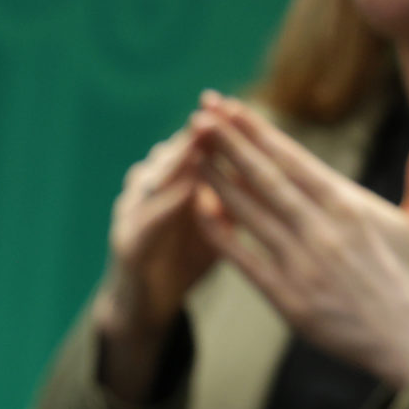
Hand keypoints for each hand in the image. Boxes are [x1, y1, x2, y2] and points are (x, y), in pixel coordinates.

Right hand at [91, 126, 218, 401]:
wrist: (147, 304)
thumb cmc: (186, 257)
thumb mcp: (220, 221)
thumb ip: (240, 193)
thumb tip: (282, 164)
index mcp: (171, 179)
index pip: (196, 142)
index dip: (219, 124)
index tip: (244, 104)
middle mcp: (147, 187)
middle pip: (174, 151)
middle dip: (199, 131)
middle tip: (221, 109)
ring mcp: (131, 214)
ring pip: (155, 177)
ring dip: (178, 159)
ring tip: (202, 141)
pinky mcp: (126, 244)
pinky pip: (146, 219)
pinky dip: (165, 204)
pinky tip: (186, 193)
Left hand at [189, 92, 408, 388]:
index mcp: (350, 204)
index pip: (293, 158)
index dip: (258, 131)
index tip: (231, 108)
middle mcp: (321, 228)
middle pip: (263, 176)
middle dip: (228, 143)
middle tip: (198, 114)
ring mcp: (301, 263)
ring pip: (248, 211)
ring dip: (216, 179)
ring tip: (190, 151)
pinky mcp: (287, 298)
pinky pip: (243, 258)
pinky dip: (219, 232)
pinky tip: (196, 208)